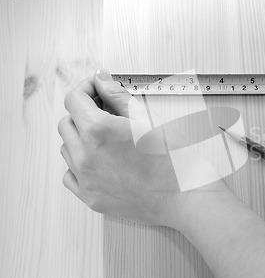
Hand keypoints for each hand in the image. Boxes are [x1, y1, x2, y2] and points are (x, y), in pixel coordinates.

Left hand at [58, 69, 225, 229]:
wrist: (185, 197)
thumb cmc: (174, 160)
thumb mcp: (148, 119)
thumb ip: (118, 96)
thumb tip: (101, 80)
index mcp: (99, 130)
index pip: (74, 99)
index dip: (86, 88)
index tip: (97, 88)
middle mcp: (85, 155)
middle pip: (67, 122)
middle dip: (83, 112)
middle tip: (108, 112)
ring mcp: (86, 179)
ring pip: (67, 148)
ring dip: (81, 138)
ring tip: (109, 139)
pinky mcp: (90, 197)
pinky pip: (70, 175)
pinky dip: (80, 164)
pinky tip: (102, 160)